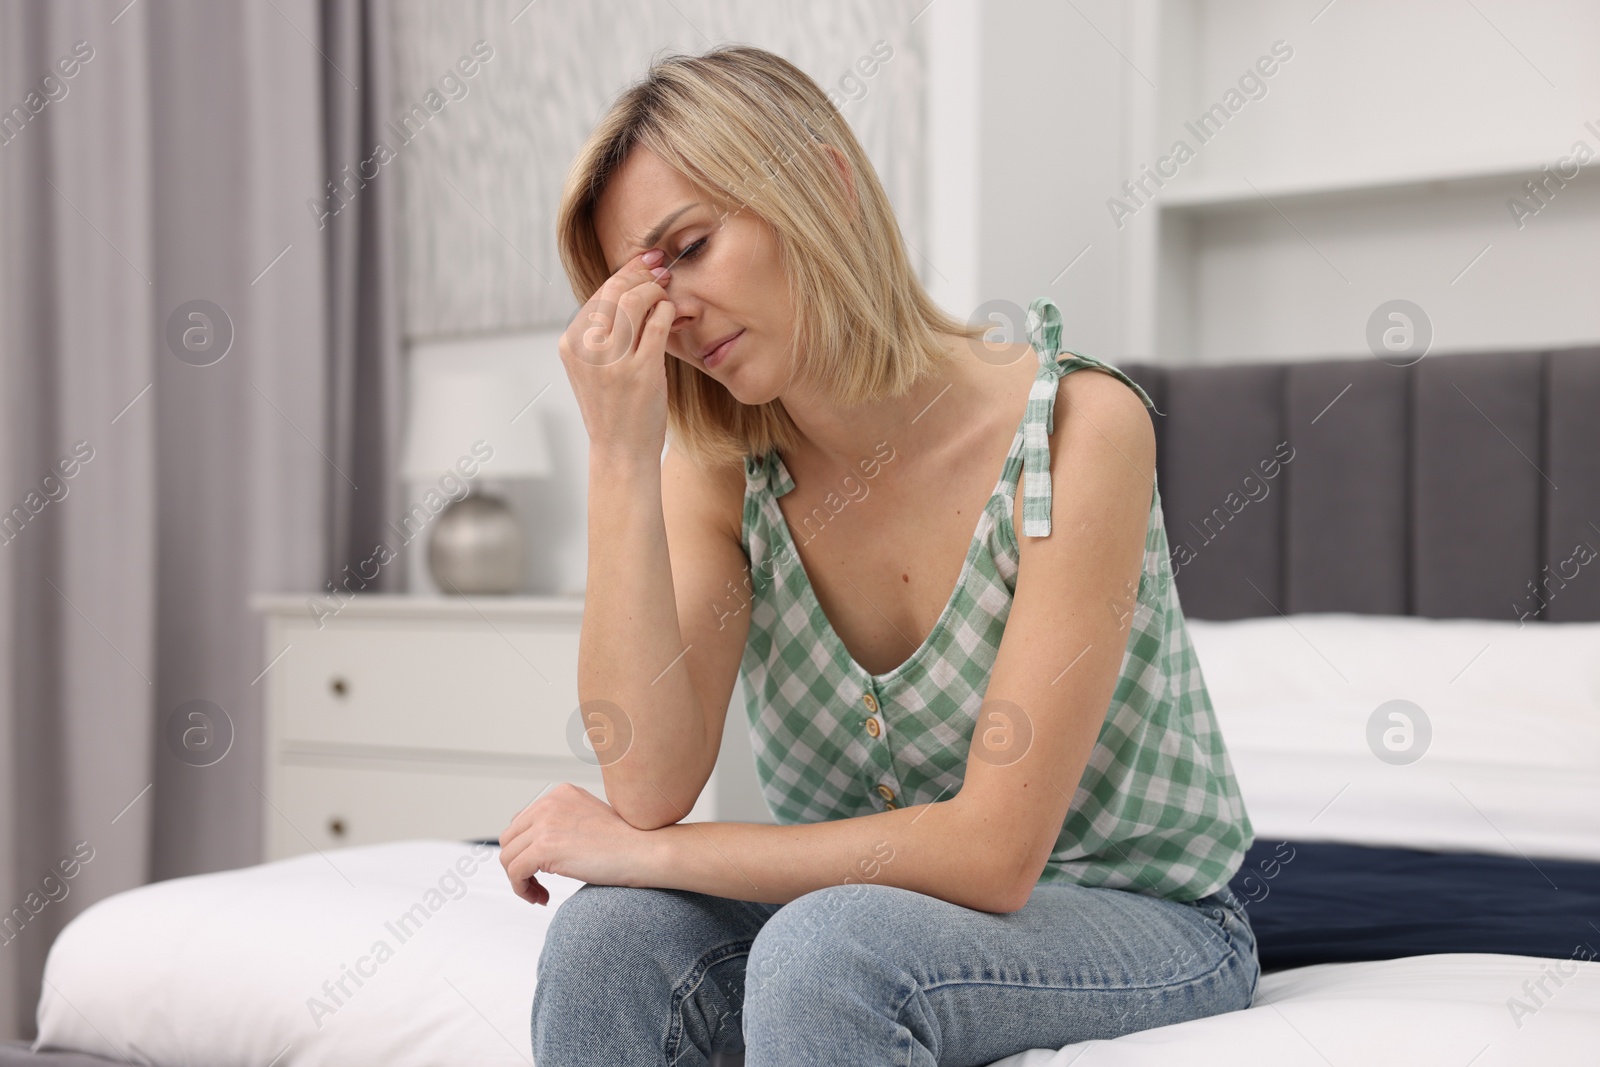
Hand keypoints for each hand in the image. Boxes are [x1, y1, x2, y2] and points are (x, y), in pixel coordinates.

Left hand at [497, 782, 653, 905]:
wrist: (645, 851)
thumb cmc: (627, 843)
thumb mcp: (589, 821)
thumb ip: (563, 825)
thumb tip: (535, 849)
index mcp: (560, 793)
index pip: (521, 822)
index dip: (526, 850)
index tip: (540, 870)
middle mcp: (549, 803)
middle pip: (509, 839)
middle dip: (518, 865)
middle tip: (536, 885)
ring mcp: (546, 823)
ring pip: (508, 857)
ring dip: (519, 881)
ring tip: (539, 894)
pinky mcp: (544, 847)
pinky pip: (515, 872)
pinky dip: (523, 890)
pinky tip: (542, 899)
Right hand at [559, 250, 674, 463]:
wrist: (621, 452)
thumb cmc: (613, 409)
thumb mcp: (593, 368)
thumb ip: (601, 332)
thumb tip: (628, 288)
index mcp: (571, 345)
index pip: (598, 294)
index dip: (624, 272)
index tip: (644, 262)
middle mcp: (587, 350)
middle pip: (615, 291)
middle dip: (641, 273)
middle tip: (660, 270)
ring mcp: (613, 361)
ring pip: (635, 301)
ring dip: (655, 290)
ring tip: (666, 292)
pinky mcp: (641, 372)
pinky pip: (657, 325)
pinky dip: (667, 312)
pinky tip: (671, 313)